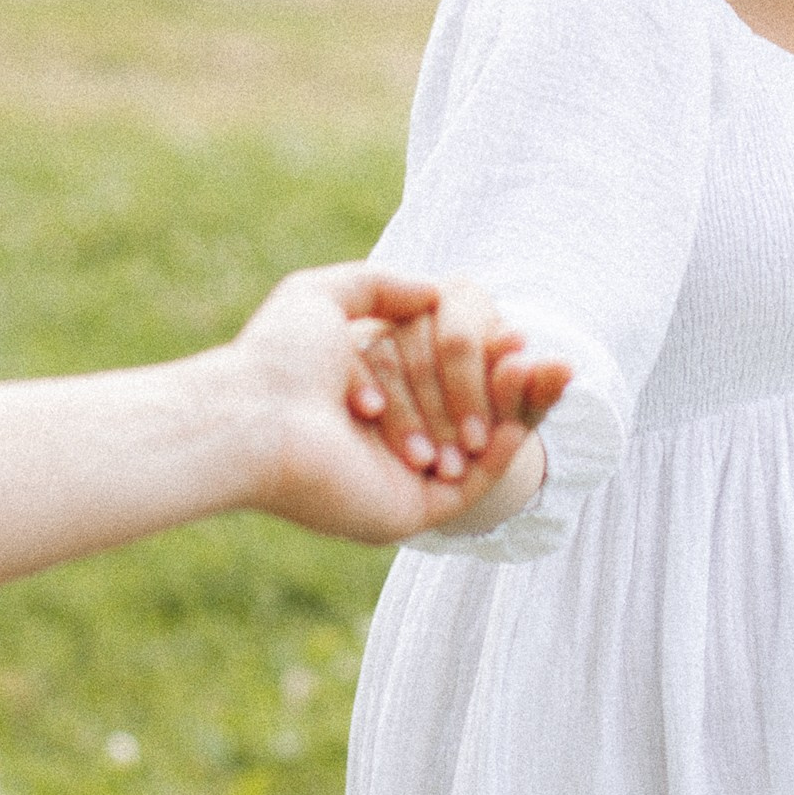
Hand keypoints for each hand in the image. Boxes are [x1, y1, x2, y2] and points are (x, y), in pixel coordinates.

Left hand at [224, 264, 568, 544]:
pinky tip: (530, 392)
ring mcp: (406, 478)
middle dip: (509, 380)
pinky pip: (483, 480)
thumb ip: (380, 285)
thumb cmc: (278, 359)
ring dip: (520, 404)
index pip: (443, 377)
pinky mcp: (417, 508)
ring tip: (538, 364)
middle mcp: (390, 441)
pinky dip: (515, 437)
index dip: (484, 355)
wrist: (254, 419)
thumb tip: (435, 291)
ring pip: (485, 444)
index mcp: (369, 398)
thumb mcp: (321, 296)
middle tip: (531, 350)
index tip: (511, 332)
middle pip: (472, 411)